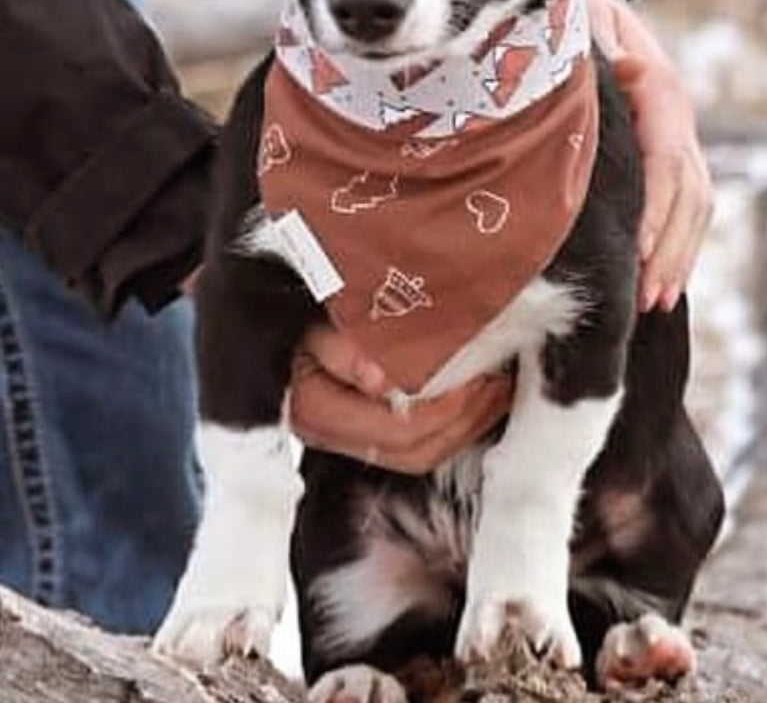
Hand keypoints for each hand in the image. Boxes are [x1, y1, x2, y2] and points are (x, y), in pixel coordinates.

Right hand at [289, 324, 512, 472]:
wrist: (269, 317)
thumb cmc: (293, 312)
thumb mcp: (312, 321)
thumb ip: (342, 349)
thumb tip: (381, 379)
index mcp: (318, 412)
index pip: (398, 430)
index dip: (445, 409)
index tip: (476, 376)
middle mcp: (330, 436)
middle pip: (413, 451)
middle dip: (464, 420)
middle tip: (496, 383)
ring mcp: (345, 438)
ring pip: (417, 454)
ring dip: (464, 425)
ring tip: (494, 391)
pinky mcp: (360, 429)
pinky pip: (412, 443)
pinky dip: (449, 423)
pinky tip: (472, 398)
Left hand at [584, 0, 712, 312]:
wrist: (593, 2)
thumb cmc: (577, 15)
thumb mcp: (582, 22)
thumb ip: (597, 48)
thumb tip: (618, 71)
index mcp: (660, 89)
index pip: (666, 160)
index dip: (655, 209)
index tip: (640, 251)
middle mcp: (678, 116)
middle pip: (689, 192)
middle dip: (671, 248)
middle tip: (648, 298)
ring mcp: (680, 134)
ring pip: (696, 204)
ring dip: (679, 255)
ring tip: (657, 302)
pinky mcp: (671, 150)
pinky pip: (687, 203)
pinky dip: (679, 243)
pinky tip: (664, 280)